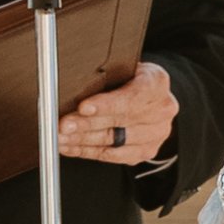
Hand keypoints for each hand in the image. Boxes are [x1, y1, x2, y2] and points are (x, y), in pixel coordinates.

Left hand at [57, 62, 177, 167]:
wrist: (148, 94)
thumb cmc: (130, 77)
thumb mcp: (122, 67)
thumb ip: (105, 76)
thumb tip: (72, 89)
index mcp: (156, 83)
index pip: (131, 97)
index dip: (105, 105)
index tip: (82, 108)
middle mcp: (162, 110)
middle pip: (120, 121)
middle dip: (86, 124)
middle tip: (63, 125)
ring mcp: (156, 134)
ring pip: (114, 142)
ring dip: (83, 141)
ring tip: (62, 138)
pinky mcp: (146, 151)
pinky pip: (113, 156)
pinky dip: (87, 152)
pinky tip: (71, 147)